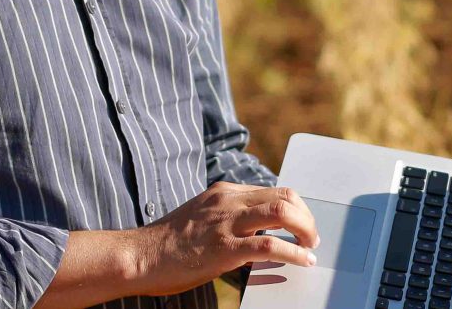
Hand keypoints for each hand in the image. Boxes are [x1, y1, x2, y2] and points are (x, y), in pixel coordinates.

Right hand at [127, 182, 319, 295]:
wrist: (140, 256)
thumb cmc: (168, 245)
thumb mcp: (201, 218)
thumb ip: (227, 219)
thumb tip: (257, 236)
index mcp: (223, 193)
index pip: (273, 190)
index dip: (297, 207)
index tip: (303, 224)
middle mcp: (228, 201)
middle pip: (285, 196)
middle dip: (307, 217)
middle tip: (311, 238)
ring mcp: (226, 223)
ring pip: (283, 213)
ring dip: (305, 231)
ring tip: (310, 248)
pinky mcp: (224, 248)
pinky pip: (270, 246)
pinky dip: (294, 253)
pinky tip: (302, 261)